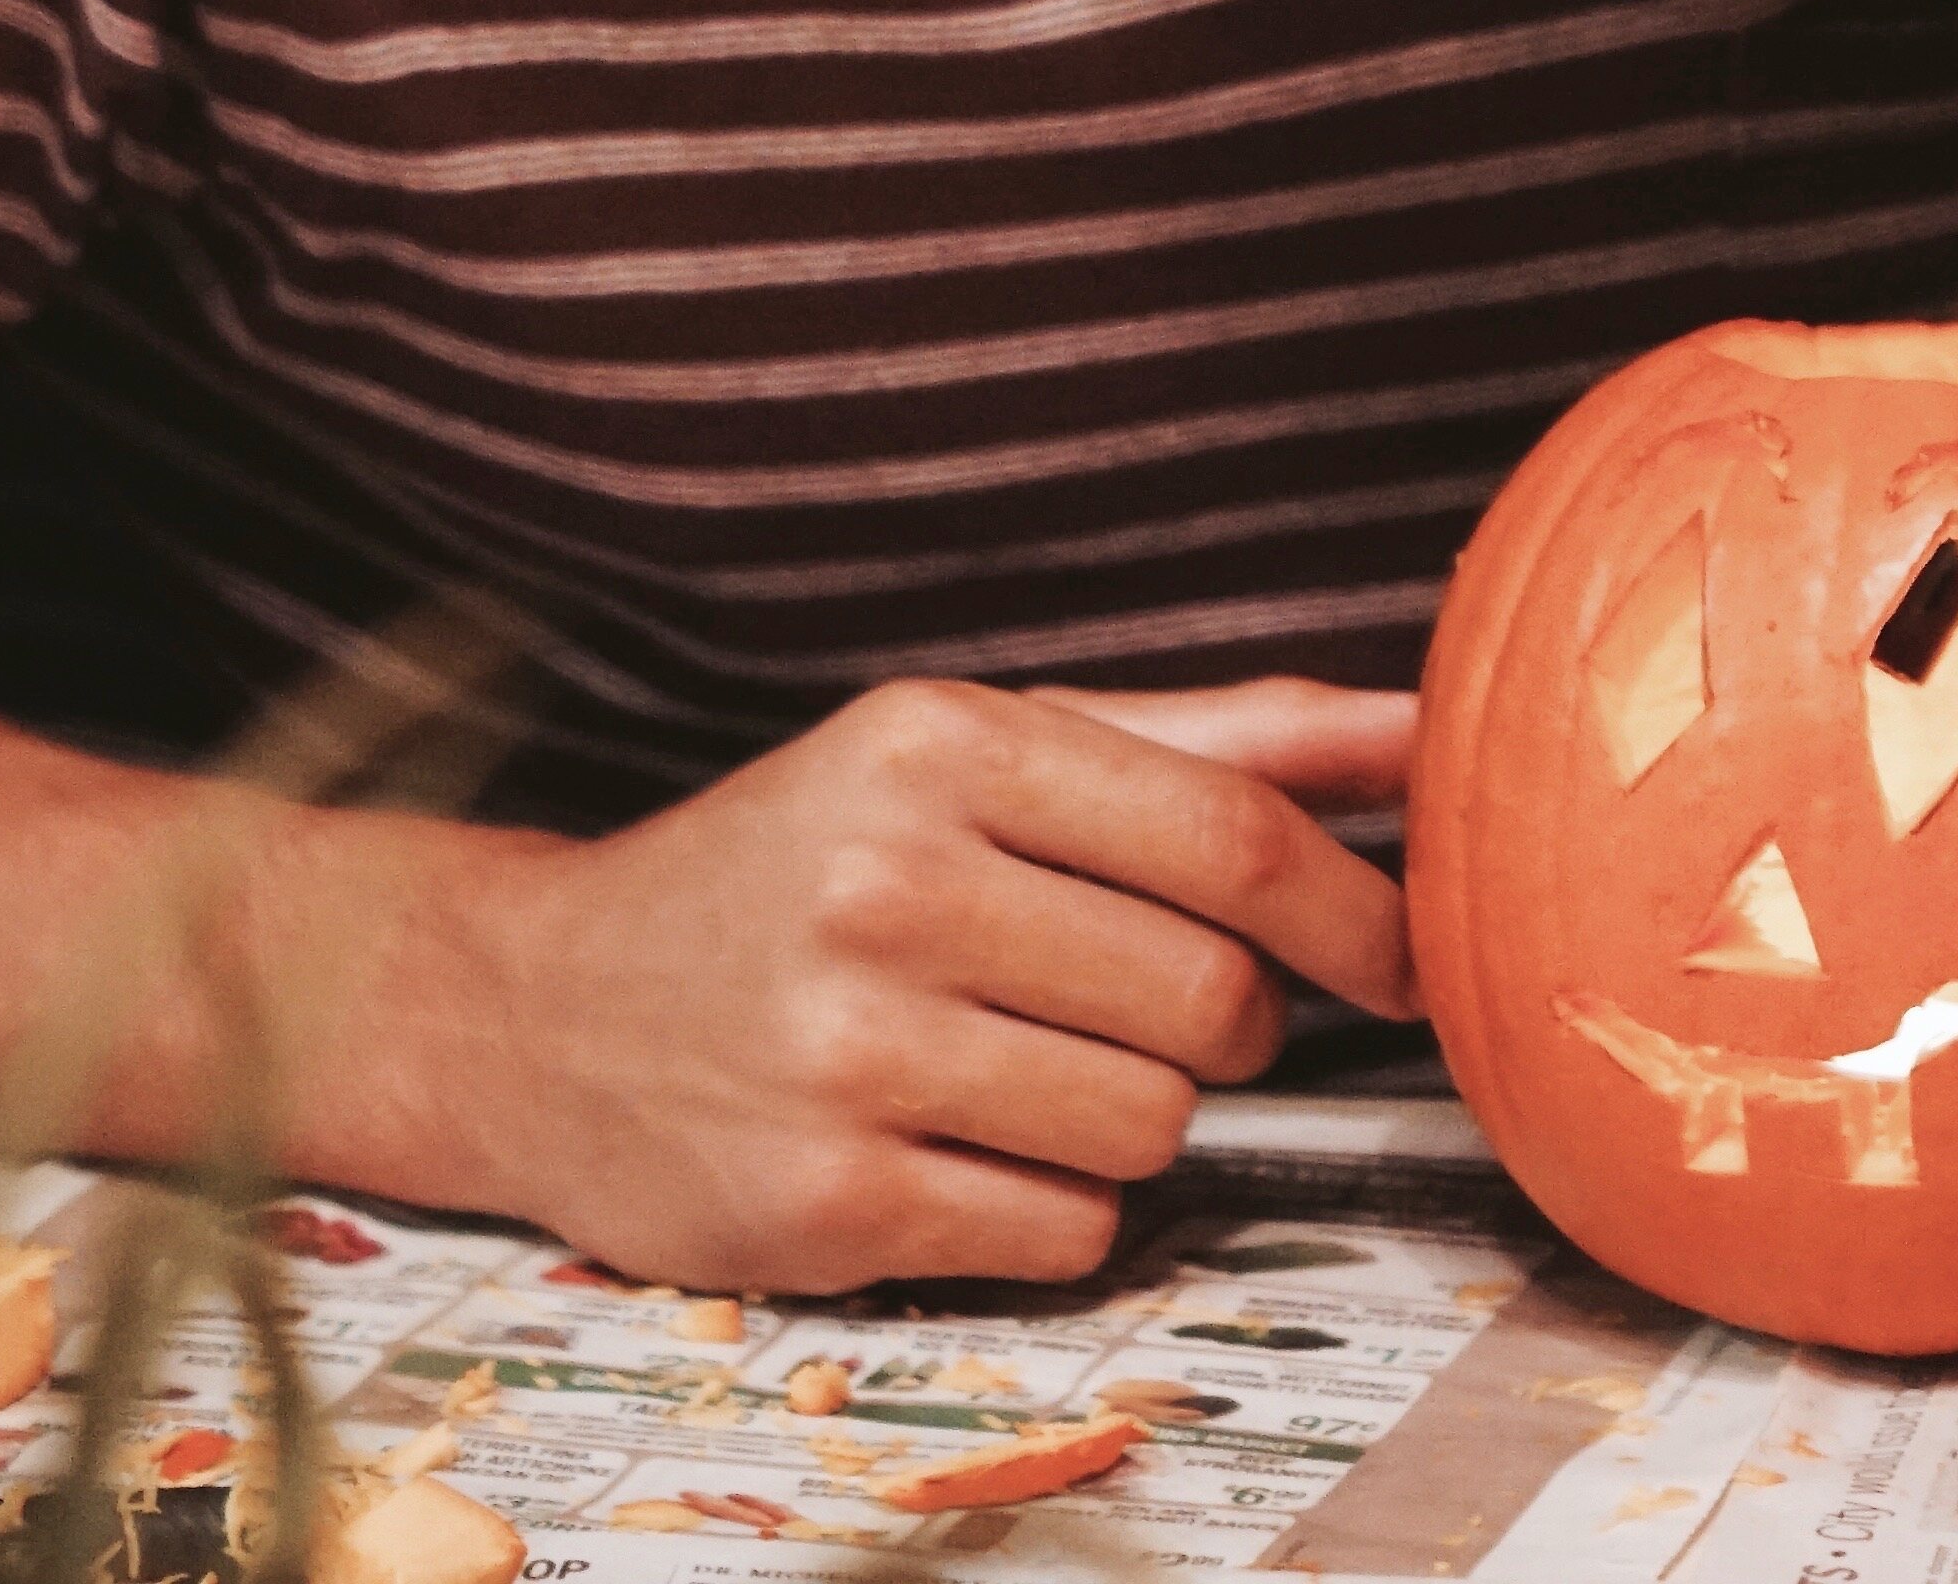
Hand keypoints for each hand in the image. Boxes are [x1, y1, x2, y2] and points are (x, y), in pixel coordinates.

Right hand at [375, 673, 1414, 1292]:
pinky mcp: (823, 1203)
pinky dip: (1057, 1205)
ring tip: (1023, 1066)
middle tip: (1144, 1005)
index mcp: (940, 748)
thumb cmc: (805, 865)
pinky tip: (963, 1147)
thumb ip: (1213, 743)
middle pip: (1215, 997)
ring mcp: (848, 1054)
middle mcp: (888, 888)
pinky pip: (1068, 1229)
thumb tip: (1421, 727)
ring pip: (1155, 1125)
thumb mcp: (981, 754)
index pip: (1236, 840)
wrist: (536, 1009)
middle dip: (1226, 1020)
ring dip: (1136, 1117)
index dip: (1357, 914)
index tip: (1398, 960)